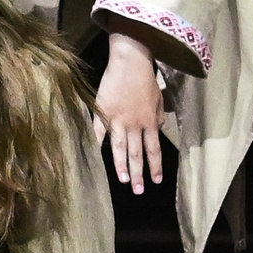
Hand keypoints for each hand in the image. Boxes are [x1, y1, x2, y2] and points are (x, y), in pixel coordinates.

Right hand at [93, 33, 165, 194]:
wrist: (130, 62)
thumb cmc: (146, 79)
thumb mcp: (159, 99)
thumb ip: (158, 117)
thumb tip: (158, 129)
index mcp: (150, 122)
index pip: (154, 150)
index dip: (155, 166)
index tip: (156, 181)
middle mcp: (135, 125)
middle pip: (137, 154)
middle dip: (138, 174)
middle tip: (138, 190)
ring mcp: (118, 120)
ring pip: (120, 148)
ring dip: (121, 166)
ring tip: (122, 180)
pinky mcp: (103, 113)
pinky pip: (99, 132)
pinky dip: (96, 145)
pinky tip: (94, 157)